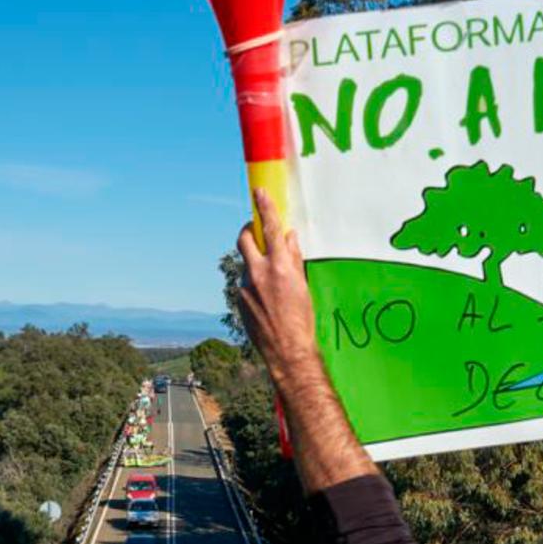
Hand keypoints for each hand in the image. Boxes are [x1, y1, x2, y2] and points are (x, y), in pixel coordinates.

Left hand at [235, 189, 318, 380]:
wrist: (287, 351)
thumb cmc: (302, 320)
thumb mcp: (303, 285)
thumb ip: (294, 259)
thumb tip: (290, 237)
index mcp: (279, 266)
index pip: (271, 227)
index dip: (265, 206)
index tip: (259, 191)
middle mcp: (259, 272)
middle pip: (245, 238)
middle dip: (249, 230)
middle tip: (256, 231)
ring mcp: (245, 286)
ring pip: (247, 264)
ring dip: (257, 265)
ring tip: (273, 286)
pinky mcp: (239, 300)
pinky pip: (246, 284)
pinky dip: (255, 286)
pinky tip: (268, 303)